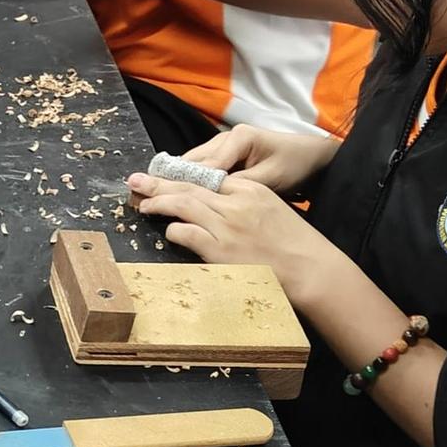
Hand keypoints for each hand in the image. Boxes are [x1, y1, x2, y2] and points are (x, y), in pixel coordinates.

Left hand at [127, 174, 337, 302]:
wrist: (310, 269)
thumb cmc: (293, 243)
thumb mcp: (270, 210)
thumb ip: (241, 202)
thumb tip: (209, 205)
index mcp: (250, 189)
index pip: (207, 177)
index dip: (180, 177)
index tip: (161, 177)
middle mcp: (236, 203)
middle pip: (189, 187)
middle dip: (159, 182)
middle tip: (135, 180)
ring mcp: (227, 226)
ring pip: (183, 205)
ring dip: (159, 202)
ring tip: (142, 204)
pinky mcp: (220, 250)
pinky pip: (187, 233)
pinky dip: (173, 231)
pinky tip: (168, 232)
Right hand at [161, 124, 340, 194]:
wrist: (315, 158)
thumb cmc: (296, 166)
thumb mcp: (271, 179)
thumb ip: (239, 186)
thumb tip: (210, 195)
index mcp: (238, 139)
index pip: (202, 166)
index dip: (177, 182)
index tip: (154, 195)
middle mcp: (226, 139)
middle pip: (189, 162)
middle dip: (164, 178)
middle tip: (136, 190)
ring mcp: (224, 145)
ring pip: (190, 164)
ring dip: (171, 180)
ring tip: (145, 192)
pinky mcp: (225, 155)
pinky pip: (199, 168)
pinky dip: (184, 179)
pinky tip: (169, 191)